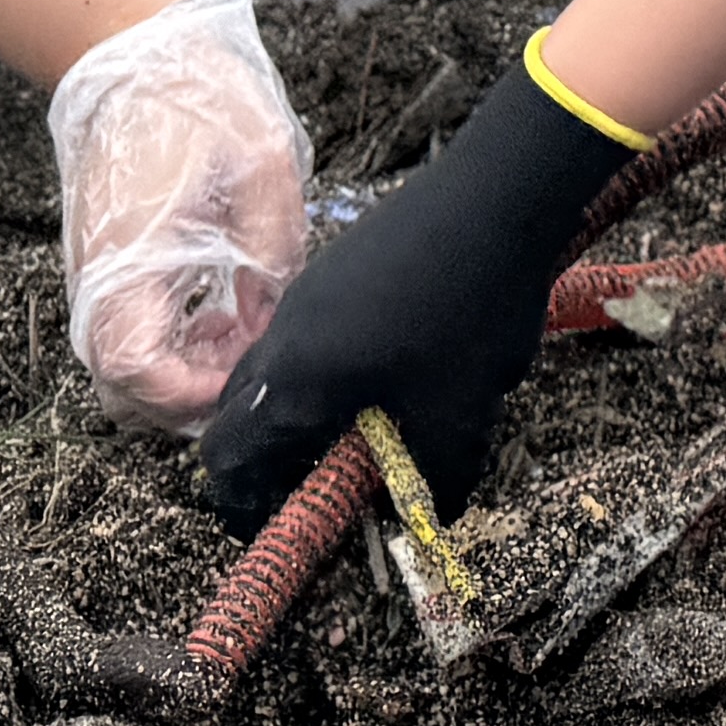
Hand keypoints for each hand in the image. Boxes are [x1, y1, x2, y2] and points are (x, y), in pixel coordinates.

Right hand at [49, 0, 312, 434]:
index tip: (242, 371)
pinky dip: (170, 345)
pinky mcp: (104, 267)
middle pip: (123, 389)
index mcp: (127, 258)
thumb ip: (274, 250)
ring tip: (238, 327)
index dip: (190, 391)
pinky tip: (217, 310)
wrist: (133, 55)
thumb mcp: (262, 165)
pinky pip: (127, 335)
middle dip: (189, 394)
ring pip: (123, 368)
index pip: (135, 370)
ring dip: (181, 370)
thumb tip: (270, 315)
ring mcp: (95, 276)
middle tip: (247, 354)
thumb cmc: (195, 98)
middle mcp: (98, 279)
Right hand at [203, 45, 633, 520]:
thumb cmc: (470, 313)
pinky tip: (388, 374)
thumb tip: (426, 517)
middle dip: (265, 460)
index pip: (227, 458)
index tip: (274, 531)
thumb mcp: (459, 419)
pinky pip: (306, 337)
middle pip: (239, 413)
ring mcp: (307, 293)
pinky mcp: (338, 267)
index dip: (242, 506)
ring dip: (298, 412)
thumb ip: (435, 482)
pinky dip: (322, 372)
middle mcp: (283, 335)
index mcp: (293, 382)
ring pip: (275, 370)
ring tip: (360, 435)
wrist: (497, 194)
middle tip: (314, 490)